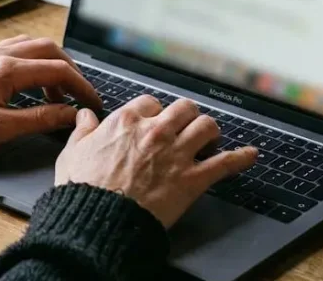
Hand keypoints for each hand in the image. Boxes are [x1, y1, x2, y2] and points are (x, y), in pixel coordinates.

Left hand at [0, 35, 102, 154]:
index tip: (93, 102)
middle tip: (79, 94)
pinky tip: (29, 81)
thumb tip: (69, 115)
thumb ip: (38, 119)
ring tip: (56, 92)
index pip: (58, 71)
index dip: (81, 86)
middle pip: (49, 50)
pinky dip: (32, 61)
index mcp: (8, 70)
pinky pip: (14, 49)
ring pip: (32, 45)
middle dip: (71, 70)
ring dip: (51, 63)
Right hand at [55, 96, 257, 227]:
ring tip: (211, 139)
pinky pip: (225, 163)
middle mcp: (155, 132)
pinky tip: (251, 155)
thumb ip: (82, 132)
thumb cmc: (84, 190)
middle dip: (187, 116)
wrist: (101, 219)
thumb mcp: (72, 154)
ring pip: (206, 127)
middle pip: (184, 109)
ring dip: (210, 132)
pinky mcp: (192, 179)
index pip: (150, 103)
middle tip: (186, 127)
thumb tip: (84, 117)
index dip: (154, 113)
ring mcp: (177, 154)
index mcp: (126, 122)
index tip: (155, 122)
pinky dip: (241, 158)